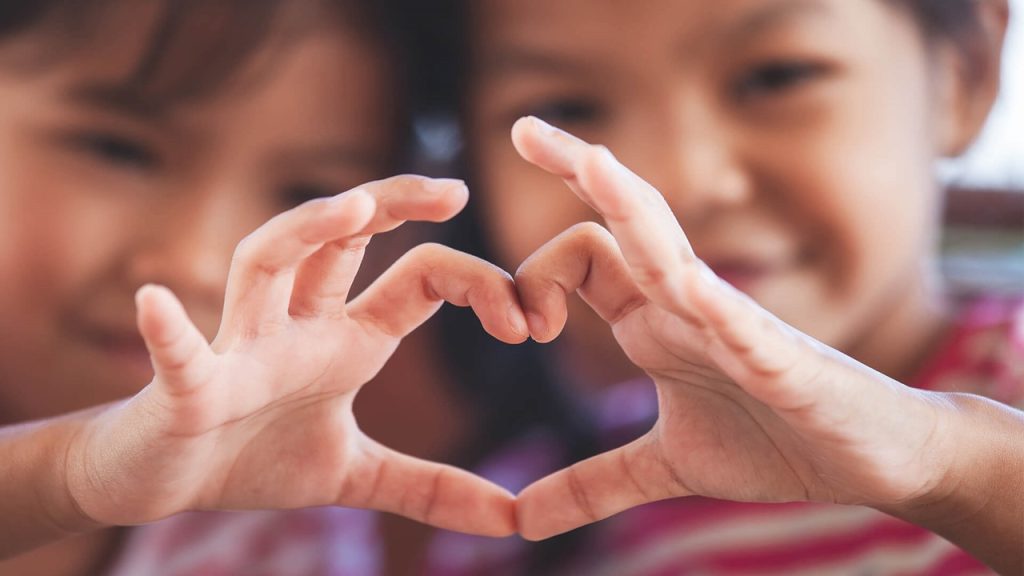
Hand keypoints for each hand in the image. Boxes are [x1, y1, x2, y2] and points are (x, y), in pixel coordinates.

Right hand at [65, 176, 526, 536]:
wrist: (164, 480)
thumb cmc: (253, 457)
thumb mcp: (356, 474)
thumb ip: (430, 486)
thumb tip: (512, 517)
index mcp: (345, 340)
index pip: (416, 281)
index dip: (473, 285)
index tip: (526, 319)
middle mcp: (298, 327)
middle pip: (344, 240)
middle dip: (393, 204)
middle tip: (454, 188)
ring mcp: (241, 348)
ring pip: (266, 264)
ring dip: (303, 230)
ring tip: (351, 207)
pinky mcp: (186, 388)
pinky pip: (180, 354)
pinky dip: (167, 331)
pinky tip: (157, 303)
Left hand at [510, 117, 954, 539]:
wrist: (869, 457)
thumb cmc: (773, 441)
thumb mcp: (664, 469)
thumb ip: (593, 484)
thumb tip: (520, 518)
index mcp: (654, 321)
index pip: (585, 258)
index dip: (535, 280)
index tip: (521, 330)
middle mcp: (686, 306)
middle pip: (625, 222)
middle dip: (578, 170)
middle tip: (524, 126)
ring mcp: (734, 326)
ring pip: (675, 253)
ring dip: (631, 208)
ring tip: (590, 161)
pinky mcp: (783, 362)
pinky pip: (744, 326)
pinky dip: (716, 308)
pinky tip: (688, 287)